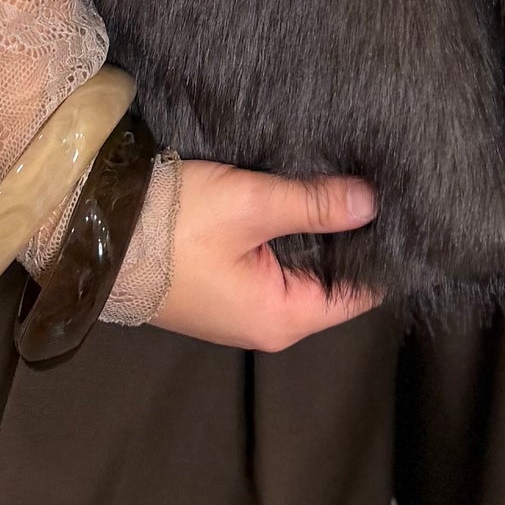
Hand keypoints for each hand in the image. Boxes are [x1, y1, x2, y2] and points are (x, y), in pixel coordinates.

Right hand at [149, 161, 382, 349]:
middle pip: (332, 279)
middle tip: (384, 184)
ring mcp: (244, 305)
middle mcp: (268, 322)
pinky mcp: (225, 284)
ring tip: (354, 182)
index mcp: (282, 318)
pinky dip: (292, 231)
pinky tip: (307, 195)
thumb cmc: (175, 226)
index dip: (382, 251)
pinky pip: (276, 260)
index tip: (405, 209)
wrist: (99, 232)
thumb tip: (372, 203)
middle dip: (353, 236)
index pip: (358, 292)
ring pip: (303, 266)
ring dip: (321, 230)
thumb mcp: (251, 206)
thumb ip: (314, 204)